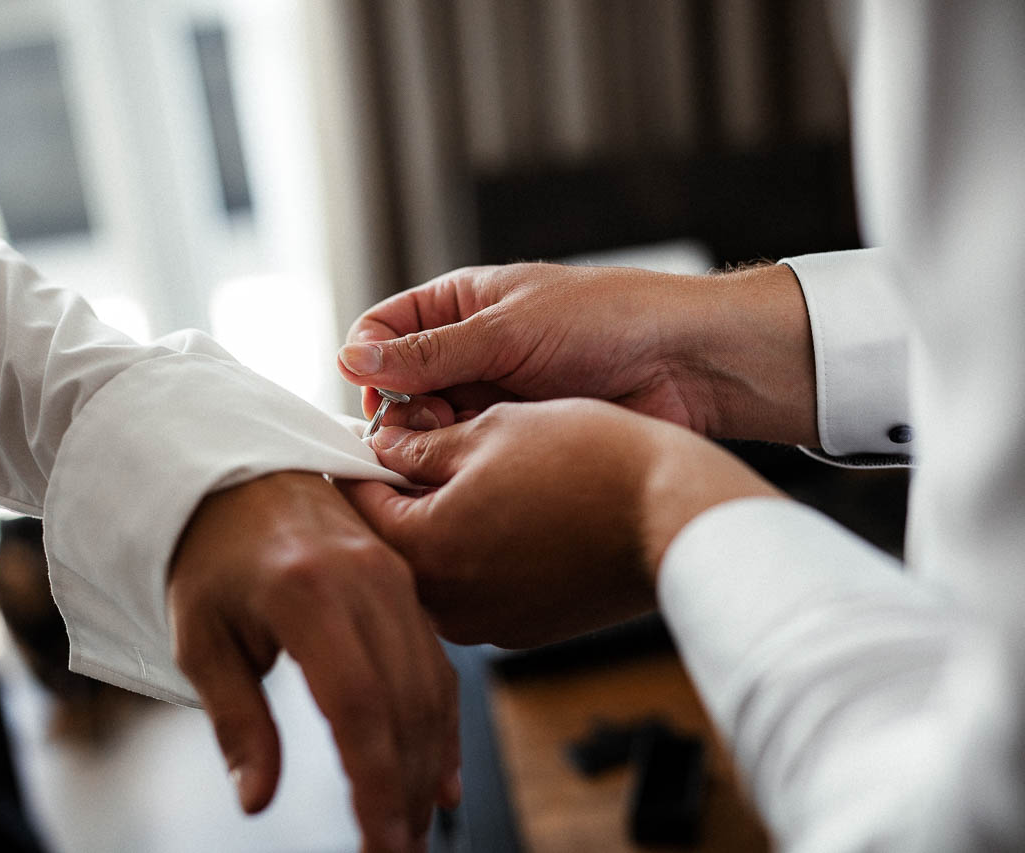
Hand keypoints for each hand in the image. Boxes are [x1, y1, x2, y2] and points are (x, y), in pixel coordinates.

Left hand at [168, 471, 460, 851]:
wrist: (237, 470)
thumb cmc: (209, 552)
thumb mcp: (201, 636)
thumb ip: (236, 719)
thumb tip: (257, 798)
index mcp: (309, 594)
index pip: (359, 708)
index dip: (375, 785)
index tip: (379, 843)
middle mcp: (367, 582)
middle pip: (406, 704)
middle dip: (408, 790)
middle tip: (398, 850)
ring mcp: (394, 579)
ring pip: (432, 687)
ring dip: (429, 763)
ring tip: (417, 825)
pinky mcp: (405, 583)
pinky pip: (437, 661)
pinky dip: (443, 721)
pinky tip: (441, 771)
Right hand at [338, 263, 816, 444]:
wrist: (684, 363)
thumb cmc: (606, 320)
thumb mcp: (507, 328)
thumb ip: (430, 350)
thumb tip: (353, 356)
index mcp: (461, 304)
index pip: (384, 330)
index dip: (366, 360)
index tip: (369, 391)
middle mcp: (469, 349)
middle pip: (398, 384)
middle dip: (397, 407)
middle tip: (417, 425)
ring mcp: (491, 394)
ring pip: (428, 422)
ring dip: (427, 435)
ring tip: (449, 441)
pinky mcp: (514, 434)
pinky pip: (466, 450)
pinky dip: (458, 458)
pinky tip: (468, 461)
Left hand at [338, 401, 780, 647]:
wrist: (677, 517)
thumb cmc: (592, 465)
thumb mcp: (490, 431)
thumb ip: (419, 446)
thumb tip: (383, 446)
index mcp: (425, 550)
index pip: (357, 504)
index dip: (358, 461)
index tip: (364, 440)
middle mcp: (448, 604)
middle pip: (391, 542)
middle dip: (395, 494)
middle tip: (410, 447)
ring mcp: (487, 623)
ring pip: (434, 566)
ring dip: (435, 522)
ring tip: (464, 472)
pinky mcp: (524, 627)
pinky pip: (476, 586)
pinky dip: (476, 551)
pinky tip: (504, 510)